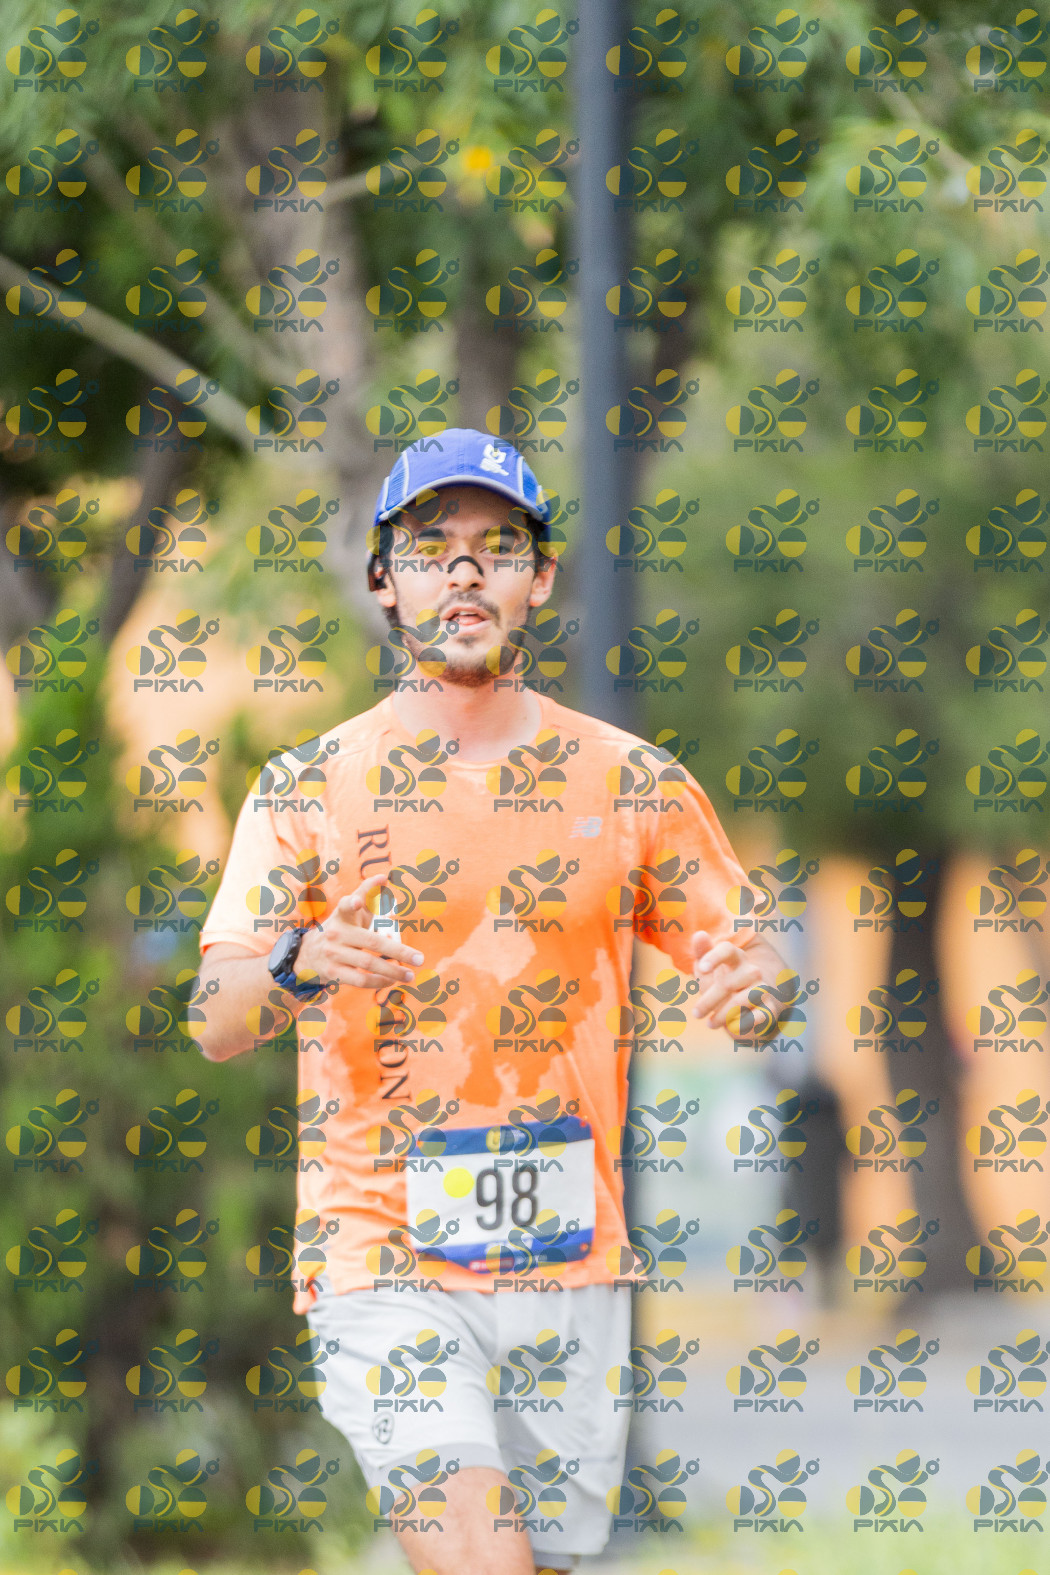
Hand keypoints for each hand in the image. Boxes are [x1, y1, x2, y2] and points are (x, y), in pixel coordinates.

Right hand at [295, 874, 422, 991]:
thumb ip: (367, 893)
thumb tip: (385, 877)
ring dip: (393, 971)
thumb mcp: (350, 909)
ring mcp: (334, 954)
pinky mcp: (333, 973)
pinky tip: (392, 980)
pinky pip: (360, 980)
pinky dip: (378, 981)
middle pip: (372, 942)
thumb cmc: (341, 927)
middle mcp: (337, 934)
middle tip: (420, 959)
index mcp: (342, 915)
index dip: (352, 902)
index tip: (356, 902)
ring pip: (368, 964)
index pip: (345, 905)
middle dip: (399, 951)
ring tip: (410, 975)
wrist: (309, 953)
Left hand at [690, 930, 779, 1036]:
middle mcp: (752, 971)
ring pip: (742, 1000)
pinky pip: (758, 1017)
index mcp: (736, 958)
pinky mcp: (769, 1009)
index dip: (714, 957)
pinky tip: (731, 1027)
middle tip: (696, 1014)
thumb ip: (703, 952)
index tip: (701, 968)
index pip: (727, 950)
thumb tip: (699, 934)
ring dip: (723, 1014)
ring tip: (710, 1024)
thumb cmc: (723, 982)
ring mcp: (762, 989)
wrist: (749, 1004)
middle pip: (727, 983)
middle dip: (709, 1000)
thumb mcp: (710, 968)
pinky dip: (743, 1024)